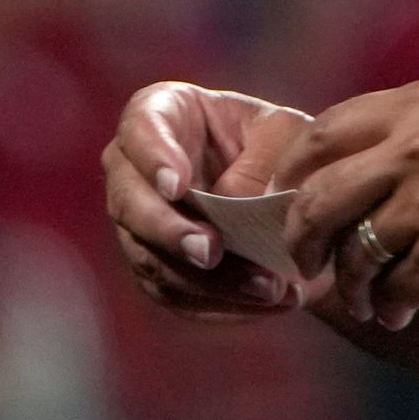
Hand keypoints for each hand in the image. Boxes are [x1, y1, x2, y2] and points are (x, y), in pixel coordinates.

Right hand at [102, 81, 313, 320]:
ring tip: (266, 288)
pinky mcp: (157, 268)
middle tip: (211, 252)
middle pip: (128, 203)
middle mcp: (134, 170)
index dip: (152, 158)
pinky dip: (219, 305)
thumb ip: (260, 160)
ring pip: (150, 259)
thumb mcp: (286, 134)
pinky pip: (174, 296)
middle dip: (169, 232)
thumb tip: (228, 203)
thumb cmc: (280, 144)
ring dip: (205, 282)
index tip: (177, 186)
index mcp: (161, 114)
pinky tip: (266, 303)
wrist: (290, 195)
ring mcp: (140, 224)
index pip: (140, 128)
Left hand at [278, 79, 418, 330]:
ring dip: (349, 284)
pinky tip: (405, 311)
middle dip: (300, 238)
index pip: (322, 134)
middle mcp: (417, 150)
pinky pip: (393, 291)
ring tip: (369, 298)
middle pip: (318, 197)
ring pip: (353, 253)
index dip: (289, 173)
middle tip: (304, 261)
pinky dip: (390, 306)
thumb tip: (358, 175)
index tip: (284, 200)